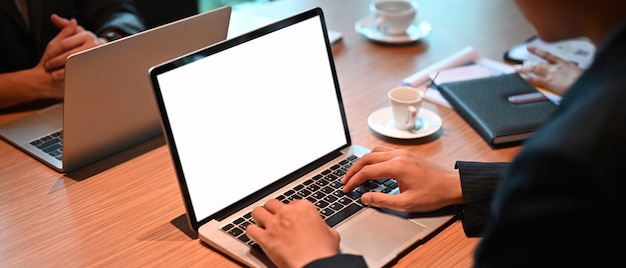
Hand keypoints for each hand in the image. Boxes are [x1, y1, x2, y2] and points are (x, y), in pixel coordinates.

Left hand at [42, 14, 102, 79]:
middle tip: (48, 66)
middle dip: (57, 61)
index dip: (54, 51)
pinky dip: (71, 76)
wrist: (101, 56)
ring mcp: (97, 56)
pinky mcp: (98, 66)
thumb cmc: (83, 44)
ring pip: (75, 64)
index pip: (65, 43)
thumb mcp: (75, 34)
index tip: (46, 57)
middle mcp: (93, 44)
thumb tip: (53, 17)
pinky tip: (64, 79)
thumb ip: (64, 26)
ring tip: (53, 75)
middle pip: (70, 54)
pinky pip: (82, 72)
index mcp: (87, 35)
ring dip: (62, 71)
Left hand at [246, 199, 339, 267]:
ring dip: (259, 217)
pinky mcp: (265, 238)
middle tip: (274, 219)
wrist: (315, 264)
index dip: (290, 211)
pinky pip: (250, 230)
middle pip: (272, 203)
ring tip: (261, 223)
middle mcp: (287, 212)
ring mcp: (274, 224)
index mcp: (304, 208)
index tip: (291, 218)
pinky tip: (255, 235)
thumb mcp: (331, 234)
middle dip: (272, 211)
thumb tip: (323, 230)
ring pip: (257, 211)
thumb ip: (323, 227)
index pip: (292, 202)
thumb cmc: (324, 252)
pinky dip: (251, 232)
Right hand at [342, 145, 461, 211]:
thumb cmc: (433, 194)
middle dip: (353, 170)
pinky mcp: (407, 154)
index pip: (367, 171)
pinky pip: (384, 151)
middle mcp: (398, 156)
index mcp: (396, 167)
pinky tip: (373, 167)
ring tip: (356, 173)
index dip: (353, 181)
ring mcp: (403, 153)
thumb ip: (382, 200)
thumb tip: (365, 198)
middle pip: (367, 158)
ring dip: (363, 161)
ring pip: (375, 151)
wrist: (453, 185)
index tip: (346, 189)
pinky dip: (373, 158)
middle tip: (345, 181)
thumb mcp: (406, 203)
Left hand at [514, 45, 582, 95]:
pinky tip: (521, 77)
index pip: (548, 55)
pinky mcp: (550, 82)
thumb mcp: (581, 73)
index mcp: (565, 63)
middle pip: (538, 63)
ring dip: (524, 69)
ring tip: (516, 69)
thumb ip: (572, 73)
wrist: (588, 85)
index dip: (537, 51)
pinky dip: (527, 78)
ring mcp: (552, 74)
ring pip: (534, 69)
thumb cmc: (587, 81)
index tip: (529, 47)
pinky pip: (535, 80)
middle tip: (518, 65)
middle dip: (527, 64)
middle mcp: (556, 67)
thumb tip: (570, 77)